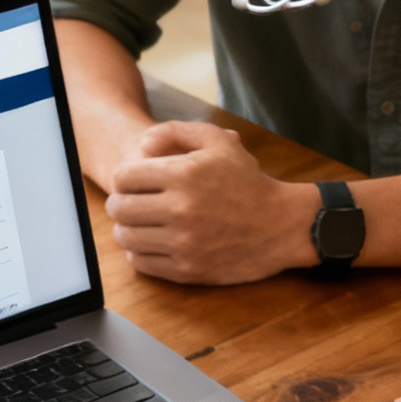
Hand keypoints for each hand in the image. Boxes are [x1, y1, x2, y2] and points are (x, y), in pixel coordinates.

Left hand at [103, 121, 316, 282]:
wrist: (281, 226)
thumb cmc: (247, 181)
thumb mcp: (219, 142)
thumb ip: (176, 131)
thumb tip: (143, 143)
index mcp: (184, 174)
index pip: (123, 177)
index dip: (124, 178)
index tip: (133, 182)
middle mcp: (180, 209)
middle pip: (120, 208)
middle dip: (121, 203)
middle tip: (131, 203)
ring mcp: (183, 243)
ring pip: (126, 237)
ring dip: (127, 229)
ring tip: (140, 223)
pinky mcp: (187, 269)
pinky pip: (142, 262)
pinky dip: (139, 252)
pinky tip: (152, 243)